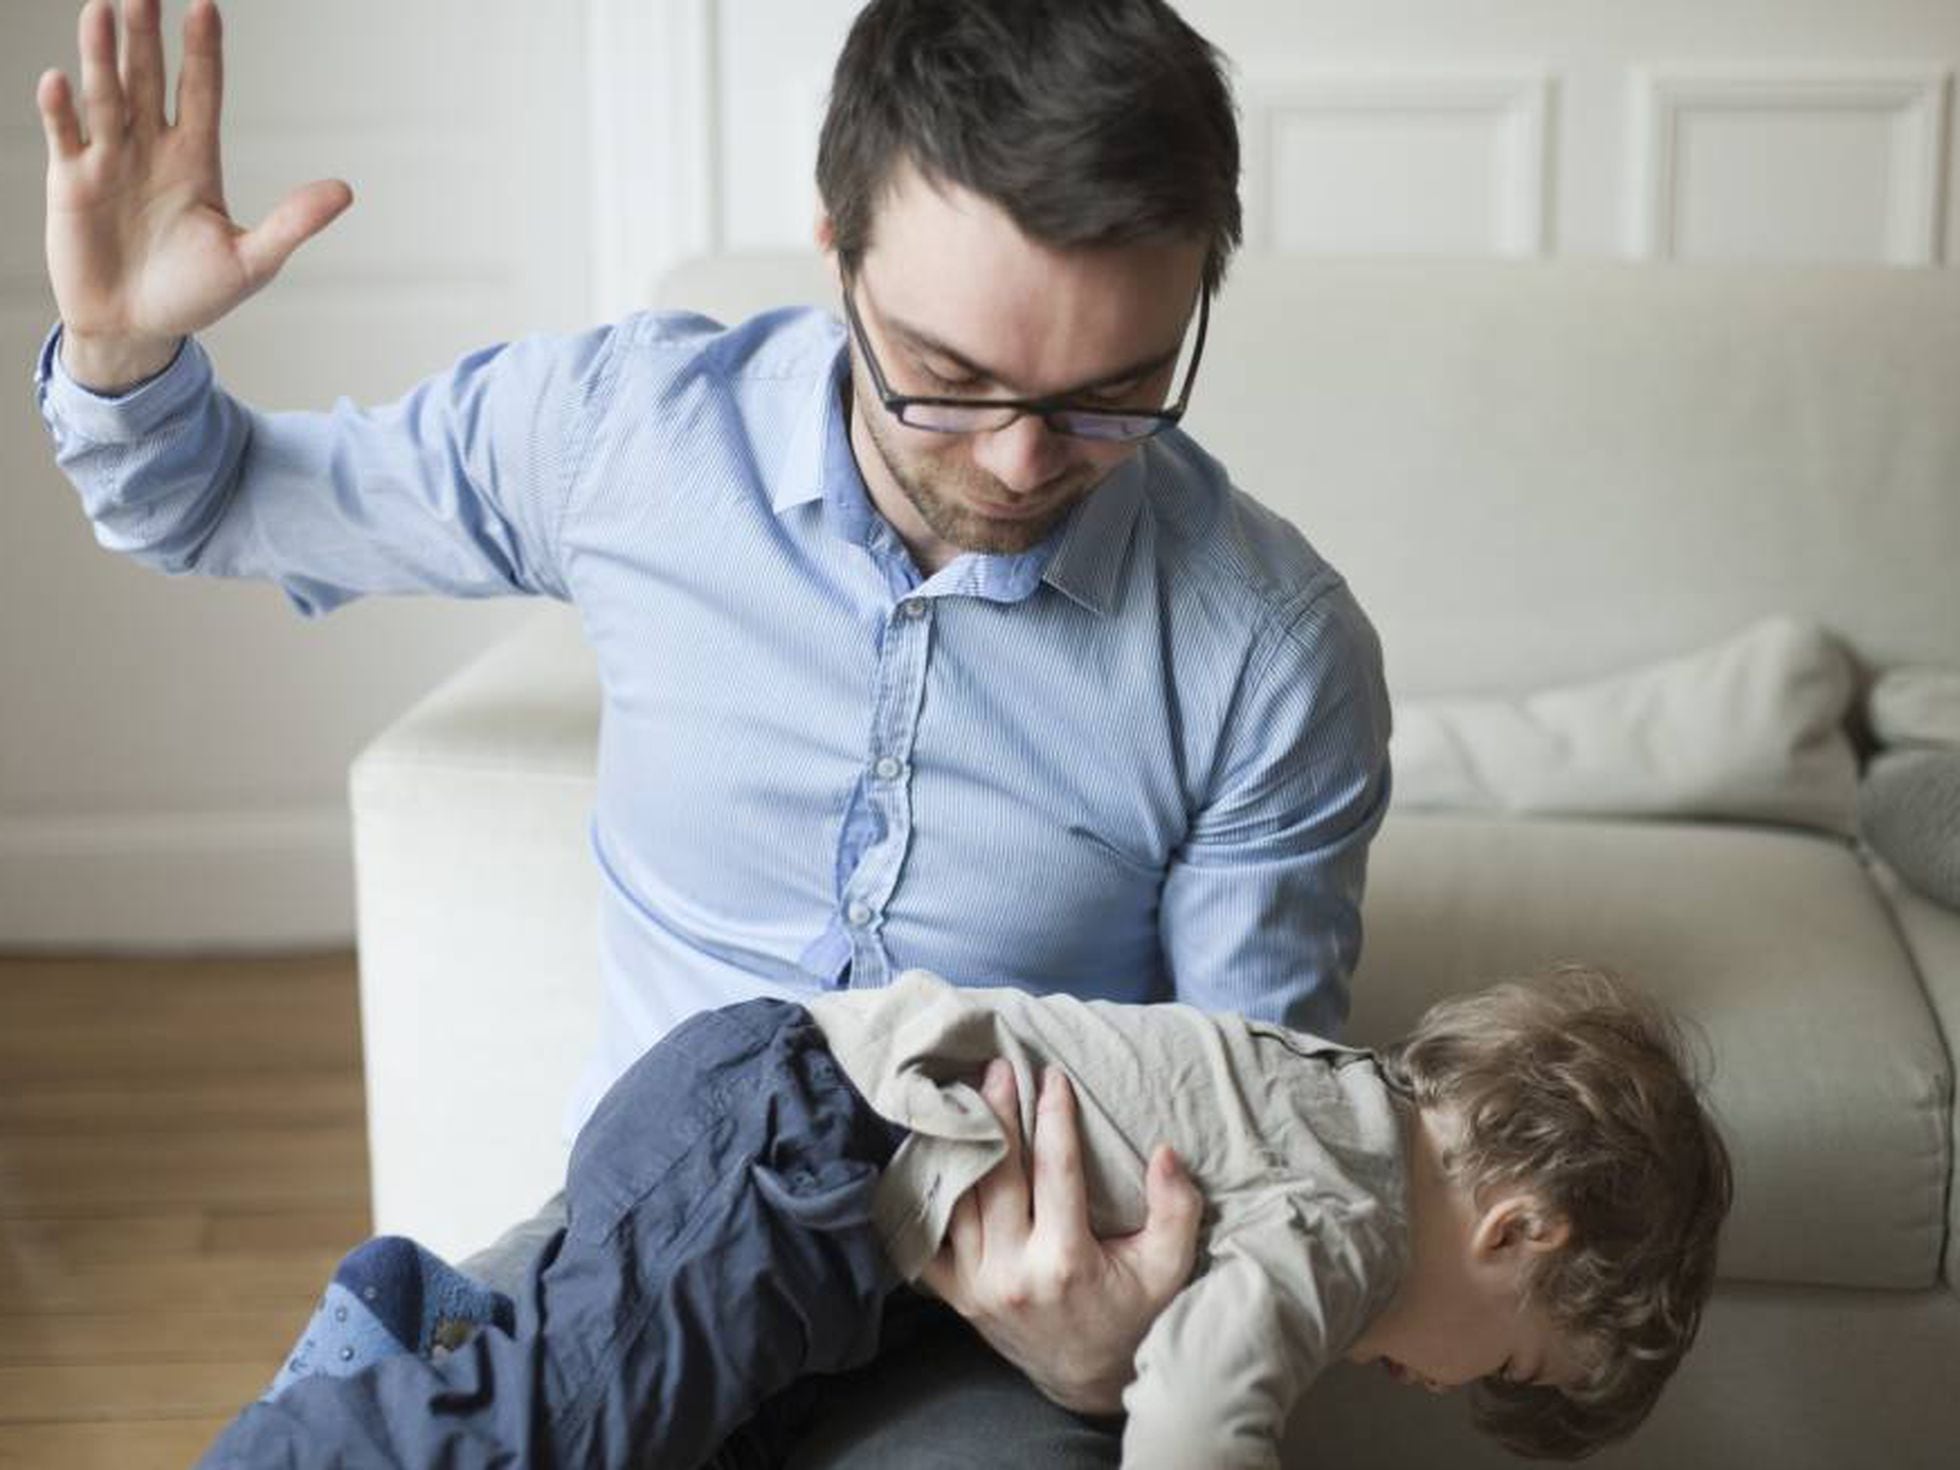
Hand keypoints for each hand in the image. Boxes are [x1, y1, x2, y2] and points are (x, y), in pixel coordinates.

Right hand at [37, 0, 351, 390]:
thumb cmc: (195, 295)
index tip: (205, 5)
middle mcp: (151, 149)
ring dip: (103, 55)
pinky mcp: (72, 182)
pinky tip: (59, 80)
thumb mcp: (252, 262)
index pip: (201, 92)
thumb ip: (292, 223)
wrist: (137, 329)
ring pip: (107, 95)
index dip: (202, 51)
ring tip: (104, 10)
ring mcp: (109, 160)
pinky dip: (62, 110)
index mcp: (196, 160)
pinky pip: (66, 136)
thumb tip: (345, 190)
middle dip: (148, 37)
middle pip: (149, 79)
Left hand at [918, 1058, 1203, 1414]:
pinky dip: (929, 1198)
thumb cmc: (1132, 1315)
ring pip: (958, 1200)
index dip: (1053, 1117)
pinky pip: (929, 1240)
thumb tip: (1164, 1151)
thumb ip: (1176, 1210)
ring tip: (963, 1097)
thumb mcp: (1169, 1269)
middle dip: (997, 1114)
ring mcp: (979, 1286)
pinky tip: (933, 1157)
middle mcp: (1014, 1272)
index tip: (1053, 1076)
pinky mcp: (959, 1296)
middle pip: (997, 1174)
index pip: (1054, 1171)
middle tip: (997, 1069)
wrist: (1088, 1379)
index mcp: (1065, 1260)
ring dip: (960, 1144)